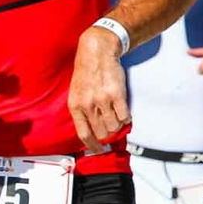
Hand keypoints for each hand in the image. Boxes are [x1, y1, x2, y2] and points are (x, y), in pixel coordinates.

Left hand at [68, 27, 130, 151]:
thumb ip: (83, 111)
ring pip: (114, 126)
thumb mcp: (77, 93)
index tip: (99, 150)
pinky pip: (125, 116)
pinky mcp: (117, 95)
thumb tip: (93, 131)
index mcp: (75, 106)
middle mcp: (88, 105)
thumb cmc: (87, 74)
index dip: (93, 145)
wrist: (97, 53)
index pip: (84, 134)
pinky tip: (124, 111)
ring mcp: (103, 100)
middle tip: (112, 130)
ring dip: (118, 125)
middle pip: (102, 132)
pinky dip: (126, 118)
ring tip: (117, 117)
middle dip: (109, 134)